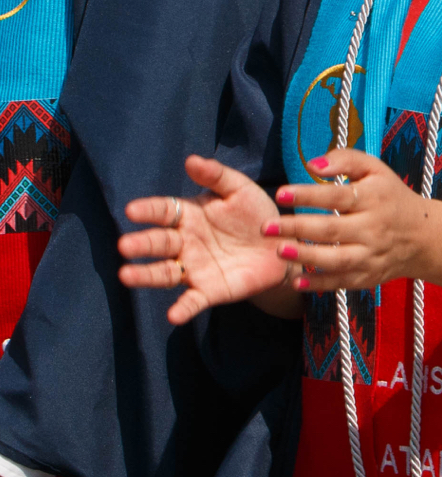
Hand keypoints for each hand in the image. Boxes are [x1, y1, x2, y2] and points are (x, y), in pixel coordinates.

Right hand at [121, 155, 294, 323]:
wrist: (281, 247)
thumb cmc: (256, 214)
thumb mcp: (240, 190)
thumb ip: (217, 176)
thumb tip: (190, 160)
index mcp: (189, 215)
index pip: (163, 212)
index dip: (148, 210)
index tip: (132, 210)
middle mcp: (185, 243)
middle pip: (158, 243)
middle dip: (141, 244)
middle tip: (124, 245)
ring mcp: (194, 268)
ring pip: (164, 273)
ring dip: (146, 275)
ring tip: (126, 275)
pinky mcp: (209, 291)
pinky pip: (193, 301)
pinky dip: (183, 308)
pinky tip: (174, 316)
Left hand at [266, 148, 441, 310]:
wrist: (423, 236)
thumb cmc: (390, 196)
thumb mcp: (376, 170)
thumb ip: (345, 160)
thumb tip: (312, 165)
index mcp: (373, 198)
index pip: (336, 196)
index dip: (307, 195)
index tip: (280, 194)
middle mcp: (372, 228)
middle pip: (331, 229)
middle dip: (296, 228)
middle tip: (266, 227)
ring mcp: (370, 255)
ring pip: (335, 258)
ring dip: (305, 257)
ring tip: (278, 251)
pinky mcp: (368, 276)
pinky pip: (341, 282)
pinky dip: (319, 283)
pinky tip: (296, 281)